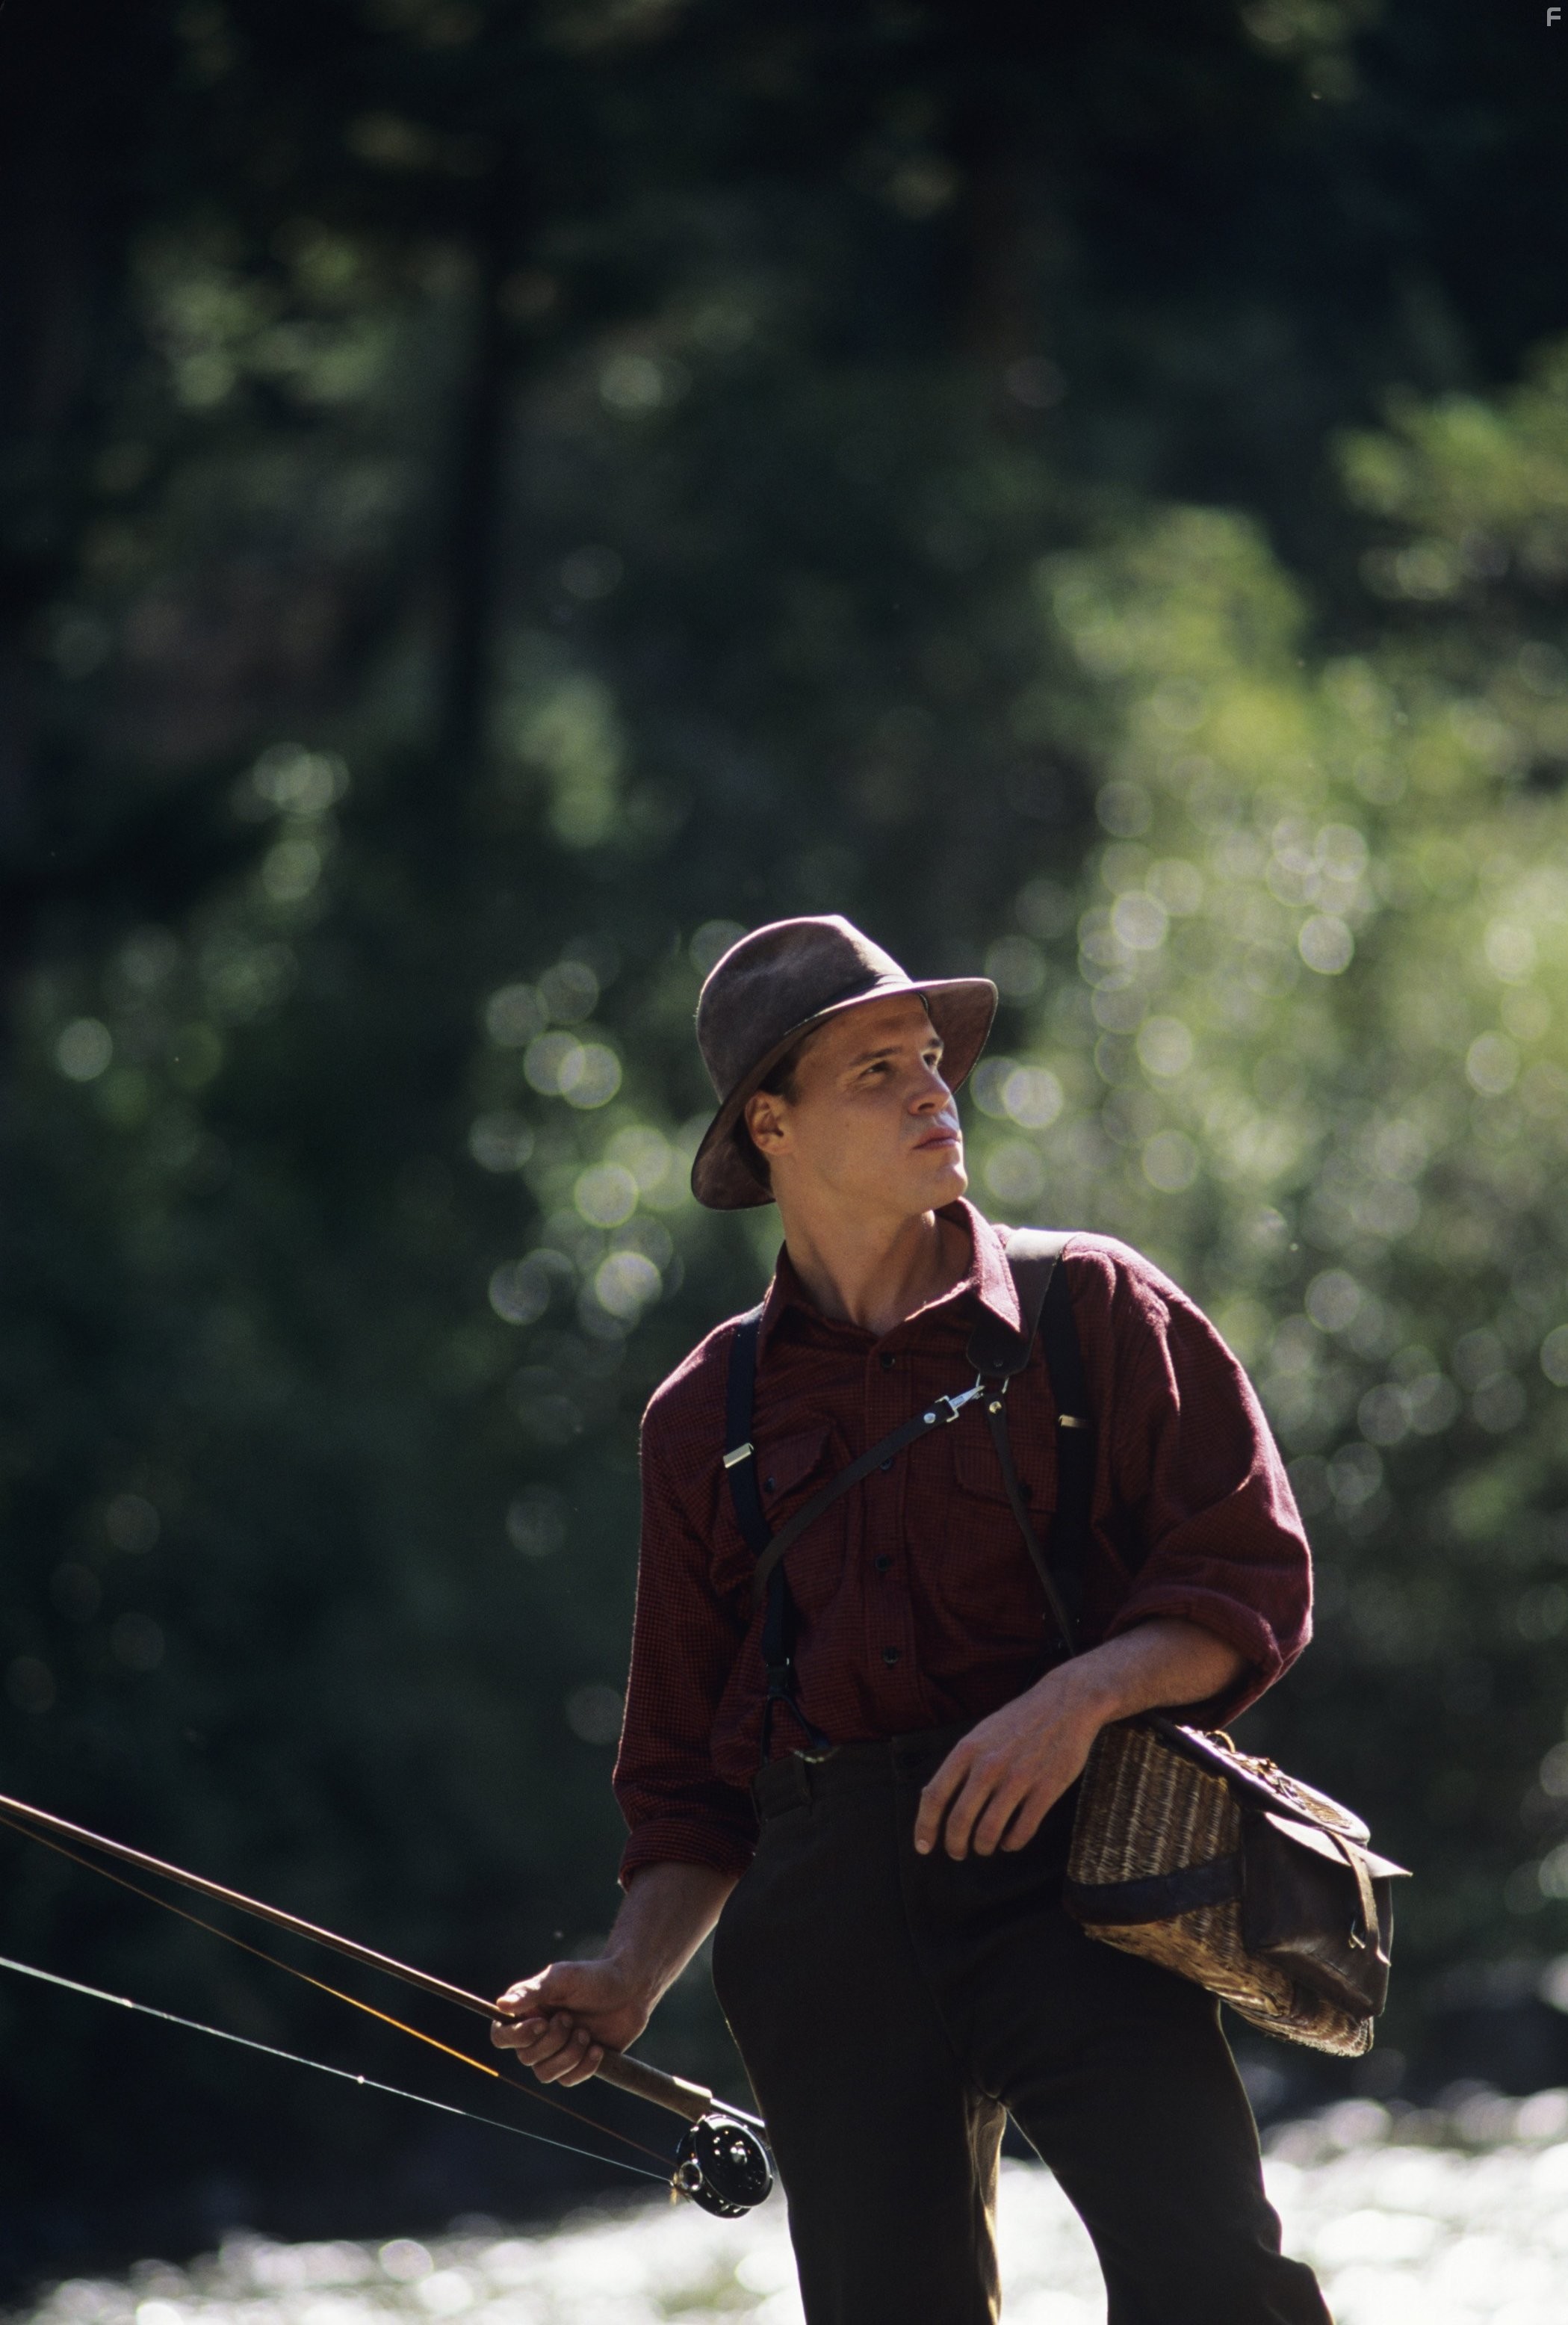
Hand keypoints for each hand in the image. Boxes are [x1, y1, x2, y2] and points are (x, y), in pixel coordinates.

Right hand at [491, 1955, 653, 2086]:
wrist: (630, 1989)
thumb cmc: (593, 1977)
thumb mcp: (563, 1978)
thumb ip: (532, 1991)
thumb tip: (501, 2005)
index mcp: (527, 2011)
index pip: (500, 2036)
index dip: (516, 2037)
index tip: (542, 2023)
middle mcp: (536, 2034)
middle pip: (525, 2057)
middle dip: (552, 2040)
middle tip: (571, 2018)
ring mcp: (556, 2051)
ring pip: (545, 2074)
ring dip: (568, 2055)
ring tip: (586, 2032)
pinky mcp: (576, 2064)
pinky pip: (568, 2080)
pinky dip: (584, 2066)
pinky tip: (598, 2048)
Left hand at [914, 1669, 1102, 1859]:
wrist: (1066, 1703)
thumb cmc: (1020, 1721)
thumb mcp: (981, 1733)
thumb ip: (960, 1764)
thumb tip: (933, 1798)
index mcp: (967, 1750)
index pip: (935, 1796)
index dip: (925, 1826)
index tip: (923, 1846)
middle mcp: (988, 1766)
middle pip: (959, 1821)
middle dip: (954, 1845)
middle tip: (957, 1852)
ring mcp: (1018, 1778)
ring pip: (989, 1831)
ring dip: (983, 1847)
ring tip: (984, 1847)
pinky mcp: (1046, 1789)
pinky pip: (1022, 1830)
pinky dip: (1012, 1843)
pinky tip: (1011, 1841)